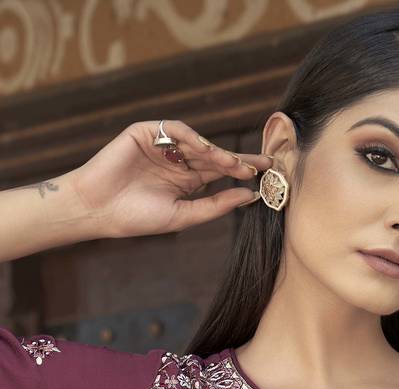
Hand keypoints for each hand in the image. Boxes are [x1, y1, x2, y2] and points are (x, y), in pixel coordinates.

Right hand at [65, 119, 271, 238]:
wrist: (99, 209)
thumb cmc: (137, 217)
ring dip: (219, 152)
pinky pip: (175, 129)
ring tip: (236, 164)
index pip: (220, 172)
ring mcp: (163, 145)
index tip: (267, 177)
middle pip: (215, 156)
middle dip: (238, 159)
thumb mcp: (184, 215)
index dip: (242, 172)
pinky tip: (207, 150)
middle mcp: (178, 161)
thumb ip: (215, 205)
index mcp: (187, 181)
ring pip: (199, 143)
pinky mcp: (146, 132)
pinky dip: (192, 137)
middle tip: (263, 163)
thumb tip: (249, 196)